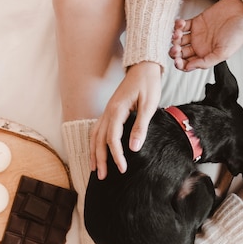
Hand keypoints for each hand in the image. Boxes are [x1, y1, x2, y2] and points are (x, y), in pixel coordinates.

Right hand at [90, 61, 161, 179]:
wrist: (143, 67)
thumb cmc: (148, 84)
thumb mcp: (149, 106)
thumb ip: (141, 127)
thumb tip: (134, 148)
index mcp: (117, 110)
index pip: (112, 138)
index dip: (116, 155)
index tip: (122, 168)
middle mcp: (108, 112)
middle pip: (98, 140)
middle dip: (100, 159)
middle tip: (102, 177)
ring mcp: (106, 111)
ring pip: (94, 135)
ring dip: (93, 152)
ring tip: (94, 168)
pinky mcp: (109, 111)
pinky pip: (97, 129)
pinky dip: (94, 142)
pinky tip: (95, 151)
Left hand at [170, 0, 242, 70]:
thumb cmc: (237, 35)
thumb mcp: (223, 53)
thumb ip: (206, 62)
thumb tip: (188, 67)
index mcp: (204, 56)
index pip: (186, 64)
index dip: (179, 64)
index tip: (177, 61)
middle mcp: (199, 47)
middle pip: (180, 53)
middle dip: (174, 52)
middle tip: (176, 48)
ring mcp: (196, 35)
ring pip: (179, 39)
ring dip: (175, 38)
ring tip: (178, 33)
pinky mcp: (196, 22)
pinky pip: (182, 26)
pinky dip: (178, 25)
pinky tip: (181, 23)